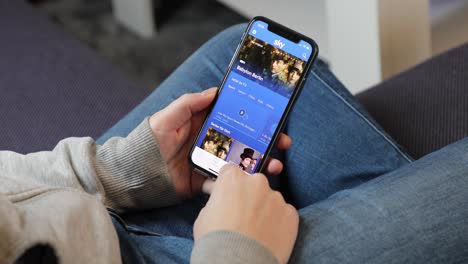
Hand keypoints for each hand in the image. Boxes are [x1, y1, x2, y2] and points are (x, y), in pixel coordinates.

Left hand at [149, 88, 291, 197]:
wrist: (136, 171)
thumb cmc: (150, 139)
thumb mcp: (168, 116)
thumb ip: (189, 103)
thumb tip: (214, 91)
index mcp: (206, 125)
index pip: (236, 120)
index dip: (255, 119)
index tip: (273, 120)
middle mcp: (212, 144)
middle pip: (244, 142)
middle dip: (266, 143)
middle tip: (283, 144)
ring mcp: (211, 163)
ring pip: (240, 163)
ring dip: (259, 165)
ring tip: (273, 166)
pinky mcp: (205, 181)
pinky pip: (224, 184)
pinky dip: (237, 184)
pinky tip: (249, 183)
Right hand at [194, 165, 298, 263]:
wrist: (237, 263)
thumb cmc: (216, 241)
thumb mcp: (204, 215)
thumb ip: (216, 201)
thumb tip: (220, 201)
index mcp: (233, 179)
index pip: (231, 171)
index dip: (229, 185)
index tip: (228, 195)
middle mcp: (257, 182)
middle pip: (254, 183)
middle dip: (250, 196)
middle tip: (242, 216)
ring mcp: (276, 197)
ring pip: (271, 199)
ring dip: (265, 210)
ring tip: (256, 230)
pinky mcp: (291, 214)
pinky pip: (285, 214)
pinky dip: (279, 223)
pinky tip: (269, 236)